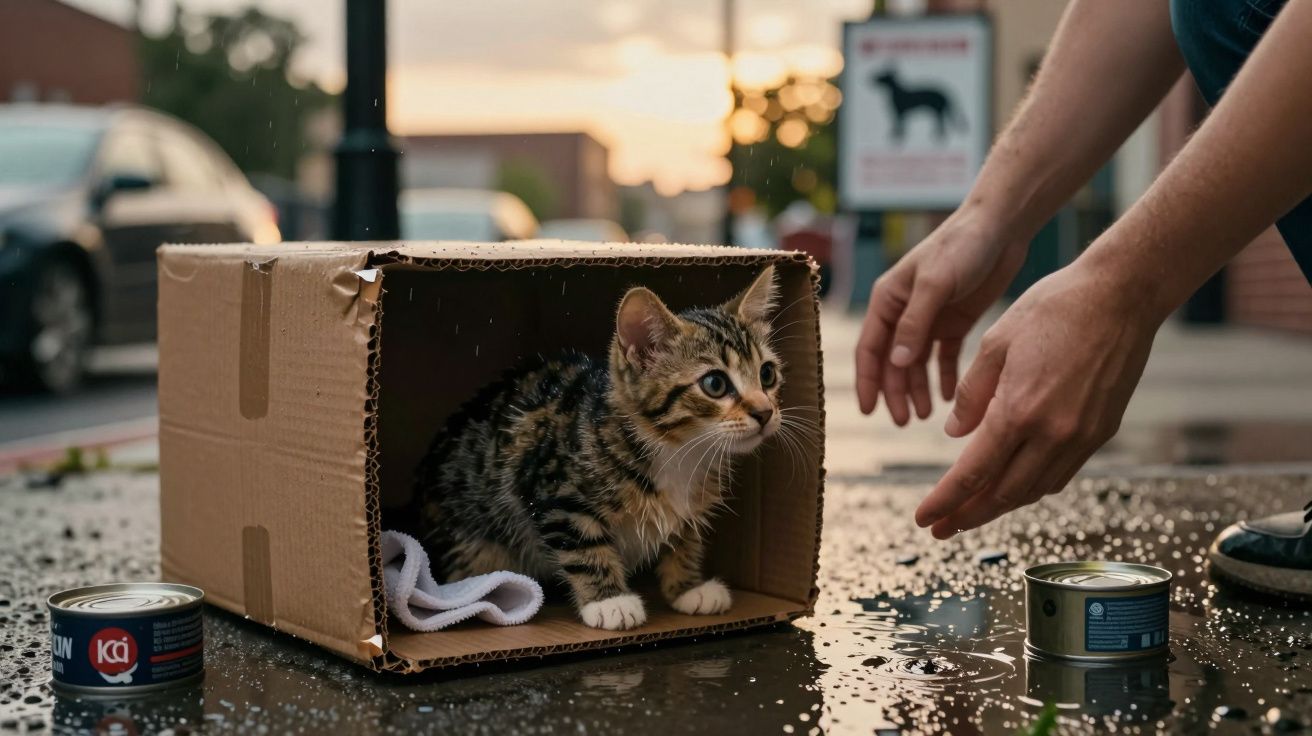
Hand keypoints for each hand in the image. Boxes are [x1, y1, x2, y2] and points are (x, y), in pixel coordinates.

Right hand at [856, 207, 1028, 424]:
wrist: (1000, 227)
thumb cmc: (961, 246)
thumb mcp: (935, 284)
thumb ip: (915, 324)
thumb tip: (896, 364)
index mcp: (888, 300)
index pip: (870, 348)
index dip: (868, 381)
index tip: (869, 411)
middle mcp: (903, 312)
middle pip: (893, 361)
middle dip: (895, 392)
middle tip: (904, 422)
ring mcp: (930, 318)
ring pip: (916, 363)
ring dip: (917, 388)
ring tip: (926, 415)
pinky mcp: (955, 321)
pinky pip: (943, 357)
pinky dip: (943, 377)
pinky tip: (947, 396)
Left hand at [914, 260, 1161, 537]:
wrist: (1121, 296)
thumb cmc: (1053, 308)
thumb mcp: (995, 343)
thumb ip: (972, 395)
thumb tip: (955, 435)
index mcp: (1018, 410)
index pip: (973, 473)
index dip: (946, 502)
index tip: (925, 520)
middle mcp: (1052, 433)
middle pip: (1004, 494)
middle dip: (968, 516)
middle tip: (942, 529)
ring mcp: (1081, 436)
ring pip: (1034, 489)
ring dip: (1000, 506)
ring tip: (972, 512)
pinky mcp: (1101, 431)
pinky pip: (1060, 474)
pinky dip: (1031, 486)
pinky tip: (1012, 484)